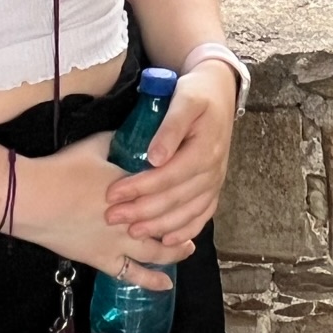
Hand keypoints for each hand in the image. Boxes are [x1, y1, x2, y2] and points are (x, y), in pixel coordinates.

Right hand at [19, 132, 183, 290]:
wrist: (34, 199)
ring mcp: (118, 241)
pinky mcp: (102, 259)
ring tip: (187, 248)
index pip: (165, 191)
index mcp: (134, 187)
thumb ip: (115, 141)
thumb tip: (127, 135)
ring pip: (155, 250)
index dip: (178, 190)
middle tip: (195, 221)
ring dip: (173, 250)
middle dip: (182, 222)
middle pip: (166, 222)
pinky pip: (131, 274)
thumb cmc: (63, 170)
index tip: (190, 187)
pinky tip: (165, 285)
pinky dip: (150, 280)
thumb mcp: (94, 145)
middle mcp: (132, 216)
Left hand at [104, 63, 237, 246]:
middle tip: (112, 217)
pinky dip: (186, 230)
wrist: (220, 93)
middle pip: (175, 199)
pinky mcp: (214, 186)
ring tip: (132, 232)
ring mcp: (216, 181)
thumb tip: (154, 157)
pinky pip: (203, 215)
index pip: (168, 176)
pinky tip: (167, 240)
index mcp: (204, 150)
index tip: (112, 193)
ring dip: (159, 225)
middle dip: (142, 211)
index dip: (140, 187)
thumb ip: (170, 127)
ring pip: (188, 212)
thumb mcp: (184, 99)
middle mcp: (213, 171)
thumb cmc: (197, 93)